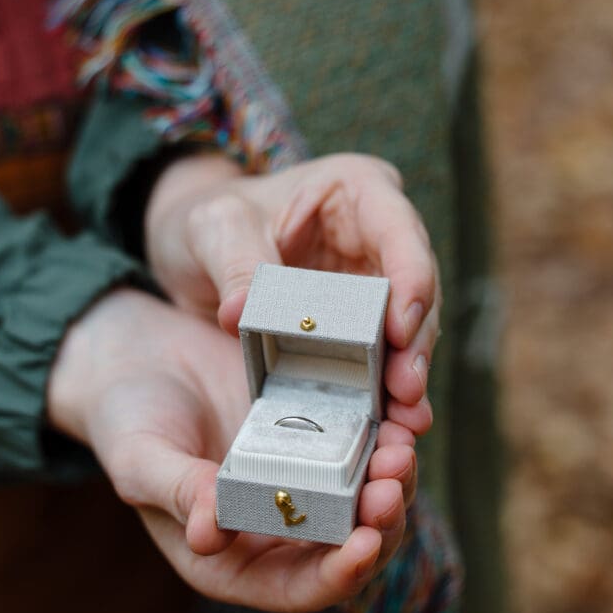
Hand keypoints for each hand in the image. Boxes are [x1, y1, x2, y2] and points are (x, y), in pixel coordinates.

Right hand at [47, 288, 417, 611]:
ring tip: (400, 442)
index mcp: (234, 557)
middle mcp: (278, 527)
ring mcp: (303, 479)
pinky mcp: (317, 432)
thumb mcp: (140, 458)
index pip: (299, 586)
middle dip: (382, 520)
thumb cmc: (127, 421)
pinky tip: (395, 411)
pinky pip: (363, 444)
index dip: (339, 573)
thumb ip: (176, 493)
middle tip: (391, 477)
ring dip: (393, 480)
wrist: (137, 359)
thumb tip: (210, 533)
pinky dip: (383, 433)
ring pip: (368, 499)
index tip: (367, 543)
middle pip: (350, 546)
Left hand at [146, 152, 439, 437]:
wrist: (197, 251)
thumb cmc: (212, 219)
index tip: (400, 327)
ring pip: (407, 329)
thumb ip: (235, 264)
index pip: (398, 230)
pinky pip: (380, 358)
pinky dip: (383, 389)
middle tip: (406, 387)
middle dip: (413, 340)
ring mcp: (374, 283)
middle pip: (415, 287)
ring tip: (404, 415)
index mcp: (357, 190)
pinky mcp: (361, 326)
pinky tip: (388, 422)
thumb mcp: (214, 228)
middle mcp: (379, 235)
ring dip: (405, 372)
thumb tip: (241, 316)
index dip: (410, 278)